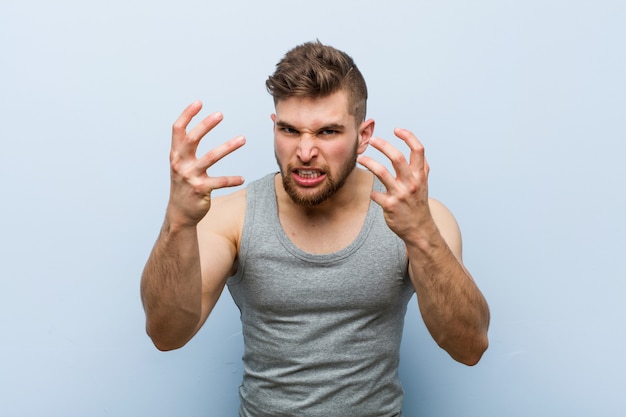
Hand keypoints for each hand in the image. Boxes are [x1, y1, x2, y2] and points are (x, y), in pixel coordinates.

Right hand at [167, 101, 245, 227]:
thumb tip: (197, 126)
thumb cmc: (183, 185)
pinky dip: (232, 179)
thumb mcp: (179, 165)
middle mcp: (180, 163)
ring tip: (243, 139)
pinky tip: (242, 179)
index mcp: (175, 155)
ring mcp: (189, 177)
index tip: (199, 103)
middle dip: (205, 125)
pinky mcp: (200, 189)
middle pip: (192, 139)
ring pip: (211, 157)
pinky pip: (220, 182)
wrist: (180, 213)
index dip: (187, 115)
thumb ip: (184, 148)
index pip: (177, 130)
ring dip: (228, 146)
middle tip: (220, 114)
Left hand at [357, 128, 432, 241]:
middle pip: (397, 157)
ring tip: (360, 158)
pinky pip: (375, 194)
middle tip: (372, 140)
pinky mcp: (390, 206)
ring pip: (382, 172)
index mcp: (420, 175)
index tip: (396, 129)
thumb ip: (421, 167)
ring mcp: (400, 194)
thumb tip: (415, 148)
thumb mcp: (424, 184)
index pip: (418, 150)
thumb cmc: (418, 204)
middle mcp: (411, 183)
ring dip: (369, 162)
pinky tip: (371, 192)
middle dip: (383, 145)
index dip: (408, 136)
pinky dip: (371, 191)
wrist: (419, 229)